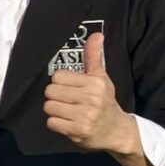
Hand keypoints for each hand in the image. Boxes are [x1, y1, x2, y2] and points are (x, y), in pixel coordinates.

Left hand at [44, 30, 139, 154]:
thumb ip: (94, 56)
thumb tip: (97, 34)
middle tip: (69, 101)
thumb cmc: (104, 101)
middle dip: (56, 96)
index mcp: (95, 83)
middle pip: (50, 91)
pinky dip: (57, 124)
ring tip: (69, 112)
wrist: (116, 131)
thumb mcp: (101, 78)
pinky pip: (51, 123)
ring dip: (55, 111)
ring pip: (49, 107)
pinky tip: (68, 123)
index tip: (72, 88)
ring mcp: (85, 116)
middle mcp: (91, 98)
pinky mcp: (78, 131)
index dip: (61, 83)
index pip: (58, 76)